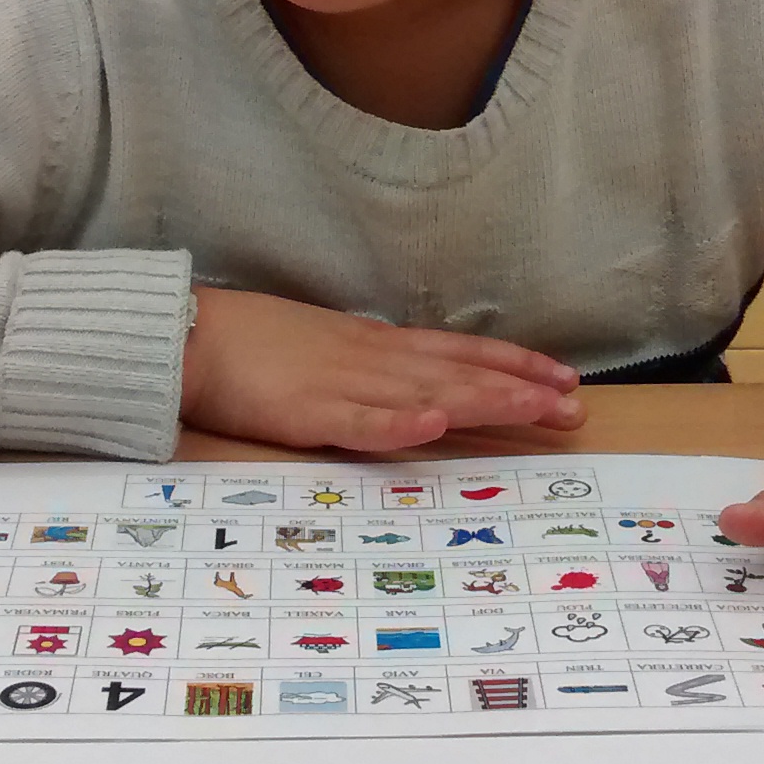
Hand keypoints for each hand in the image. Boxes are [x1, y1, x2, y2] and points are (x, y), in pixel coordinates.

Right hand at [180, 287, 584, 451]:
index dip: (514, 364)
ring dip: (483, 401)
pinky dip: (396, 425)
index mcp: (374, 345)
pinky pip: (358, 422)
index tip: (564, 378)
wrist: (188, 336)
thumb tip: (413, 384)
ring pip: (425, 393)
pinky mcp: (305, 413)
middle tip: (576, 407)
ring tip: (535, 410)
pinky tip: (431, 427)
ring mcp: (341, 385)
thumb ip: (369, 366)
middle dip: (521, 389)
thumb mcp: (325, 347)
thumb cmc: (251, 345)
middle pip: (458, 372)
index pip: (458, 352)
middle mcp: (371, 360)